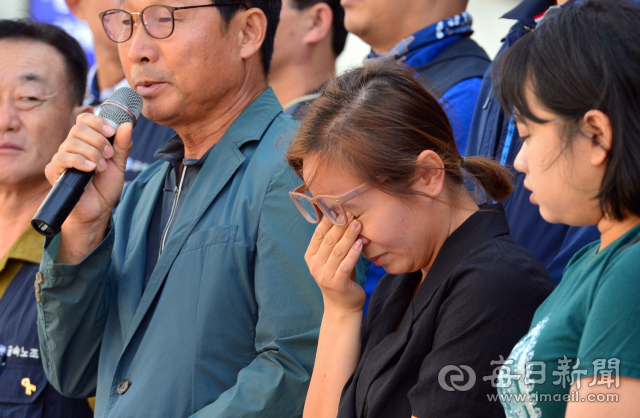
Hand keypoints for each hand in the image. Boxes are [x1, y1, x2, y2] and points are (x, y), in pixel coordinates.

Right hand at [44, 113, 132, 257]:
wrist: (98, 209)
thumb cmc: (105, 186)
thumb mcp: (119, 164)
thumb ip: (122, 145)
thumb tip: (126, 124)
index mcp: (86, 141)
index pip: (84, 119)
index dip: (98, 122)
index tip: (112, 133)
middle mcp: (71, 146)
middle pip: (78, 128)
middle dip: (98, 140)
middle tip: (109, 156)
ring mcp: (61, 158)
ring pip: (72, 142)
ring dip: (92, 153)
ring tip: (102, 167)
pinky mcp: (54, 171)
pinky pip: (63, 158)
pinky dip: (80, 161)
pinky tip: (91, 169)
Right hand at [305, 215, 365, 314]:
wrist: (342, 306)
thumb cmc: (340, 276)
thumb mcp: (334, 258)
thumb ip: (335, 241)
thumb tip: (344, 215)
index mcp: (311, 256)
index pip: (319, 234)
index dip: (329, 219)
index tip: (340, 207)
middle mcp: (315, 265)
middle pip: (329, 240)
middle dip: (341, 225)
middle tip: (352, 212)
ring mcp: (324, 275)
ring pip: (338, 251)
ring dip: (349, 236)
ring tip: (358, 224)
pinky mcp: (337, 284)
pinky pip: (346, 265)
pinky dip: (354, 253)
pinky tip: (361, 243)